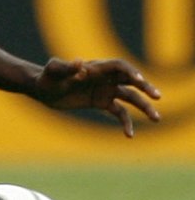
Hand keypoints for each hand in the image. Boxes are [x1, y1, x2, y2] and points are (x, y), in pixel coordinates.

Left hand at [28, 57, 160, 136]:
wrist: (41, 90)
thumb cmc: (46, 77)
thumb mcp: (53, 71)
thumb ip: (66, 67)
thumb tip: (80, 64)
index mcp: (95, 68)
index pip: (119, 66)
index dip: (130, 71)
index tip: (138, 80)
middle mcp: (104, 78)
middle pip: (131, 80)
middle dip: (145, 87)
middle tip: (157, 96)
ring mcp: (104, 90)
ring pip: (131, 98)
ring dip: (144, 107)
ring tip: (156, 119)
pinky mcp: (101, 103)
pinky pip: (119, 112)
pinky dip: (126, 123)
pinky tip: (129, 135)